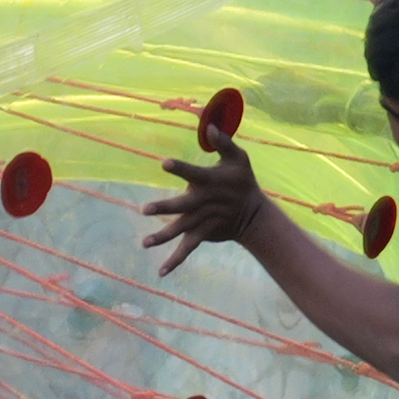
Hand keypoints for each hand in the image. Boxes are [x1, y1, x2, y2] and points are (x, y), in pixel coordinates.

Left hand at [141, 100, 265, 279]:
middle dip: (164, 208)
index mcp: (210, 181)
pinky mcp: (203, 234)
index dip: (179, 168)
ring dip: (163, 237)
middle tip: (144, 210)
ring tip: (145, 243)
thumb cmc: (243, 180)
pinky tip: (161, 272)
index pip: (192, 173)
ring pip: (181, 230)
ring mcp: (203, 221)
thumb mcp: (239, 158)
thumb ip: (224, 143)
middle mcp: (204, 202)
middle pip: (182, 206)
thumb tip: (210, 126)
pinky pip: (187, 249)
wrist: (254, 213)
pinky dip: (175, 261)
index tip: (164, 163)